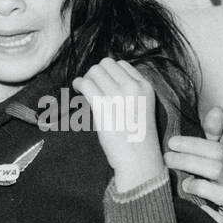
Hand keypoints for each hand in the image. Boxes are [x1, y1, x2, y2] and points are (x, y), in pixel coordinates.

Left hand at [72, 58, 163, 191]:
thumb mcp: (142, 107)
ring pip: (95, 71)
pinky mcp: (103, 107)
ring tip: (83, 89)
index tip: (103, 83)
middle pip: (106, 64)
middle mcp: (133, 87)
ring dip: (86, 78)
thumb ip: (130, 92)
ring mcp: (118, 96)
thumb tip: (106, 80)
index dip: (109, 72)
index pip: (122, 65)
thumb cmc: (139, 138)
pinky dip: (78, 84)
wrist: (139, 159)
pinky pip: (85, 84)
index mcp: (145, 86)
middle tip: (91, 85)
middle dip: (96, 72)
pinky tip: (77, 90)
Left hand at [164, 105, 222, 222]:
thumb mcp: (203, 154)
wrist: (199, 211)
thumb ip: (210, 134)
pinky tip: (198, 210)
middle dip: (189, 162)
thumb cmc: (199, 177)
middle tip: (167, 159)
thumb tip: (217, 110)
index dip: (194, 145)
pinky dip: (213, 218)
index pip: (217, 149)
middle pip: (217, 169)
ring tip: (183, 184)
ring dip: (201, 188)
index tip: (171, 143)